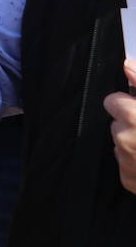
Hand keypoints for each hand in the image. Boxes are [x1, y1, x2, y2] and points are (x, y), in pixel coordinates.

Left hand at [103, 59, 135, 194]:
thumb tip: (128, 66)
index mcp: (133, 116)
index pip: (112, 101)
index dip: (128, 104)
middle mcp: (124, 138)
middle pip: (118, 123)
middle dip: (133, 125)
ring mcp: (126, 161)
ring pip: (122, 145)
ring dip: (135, 145)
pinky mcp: (129, 180)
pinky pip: (128, 166)